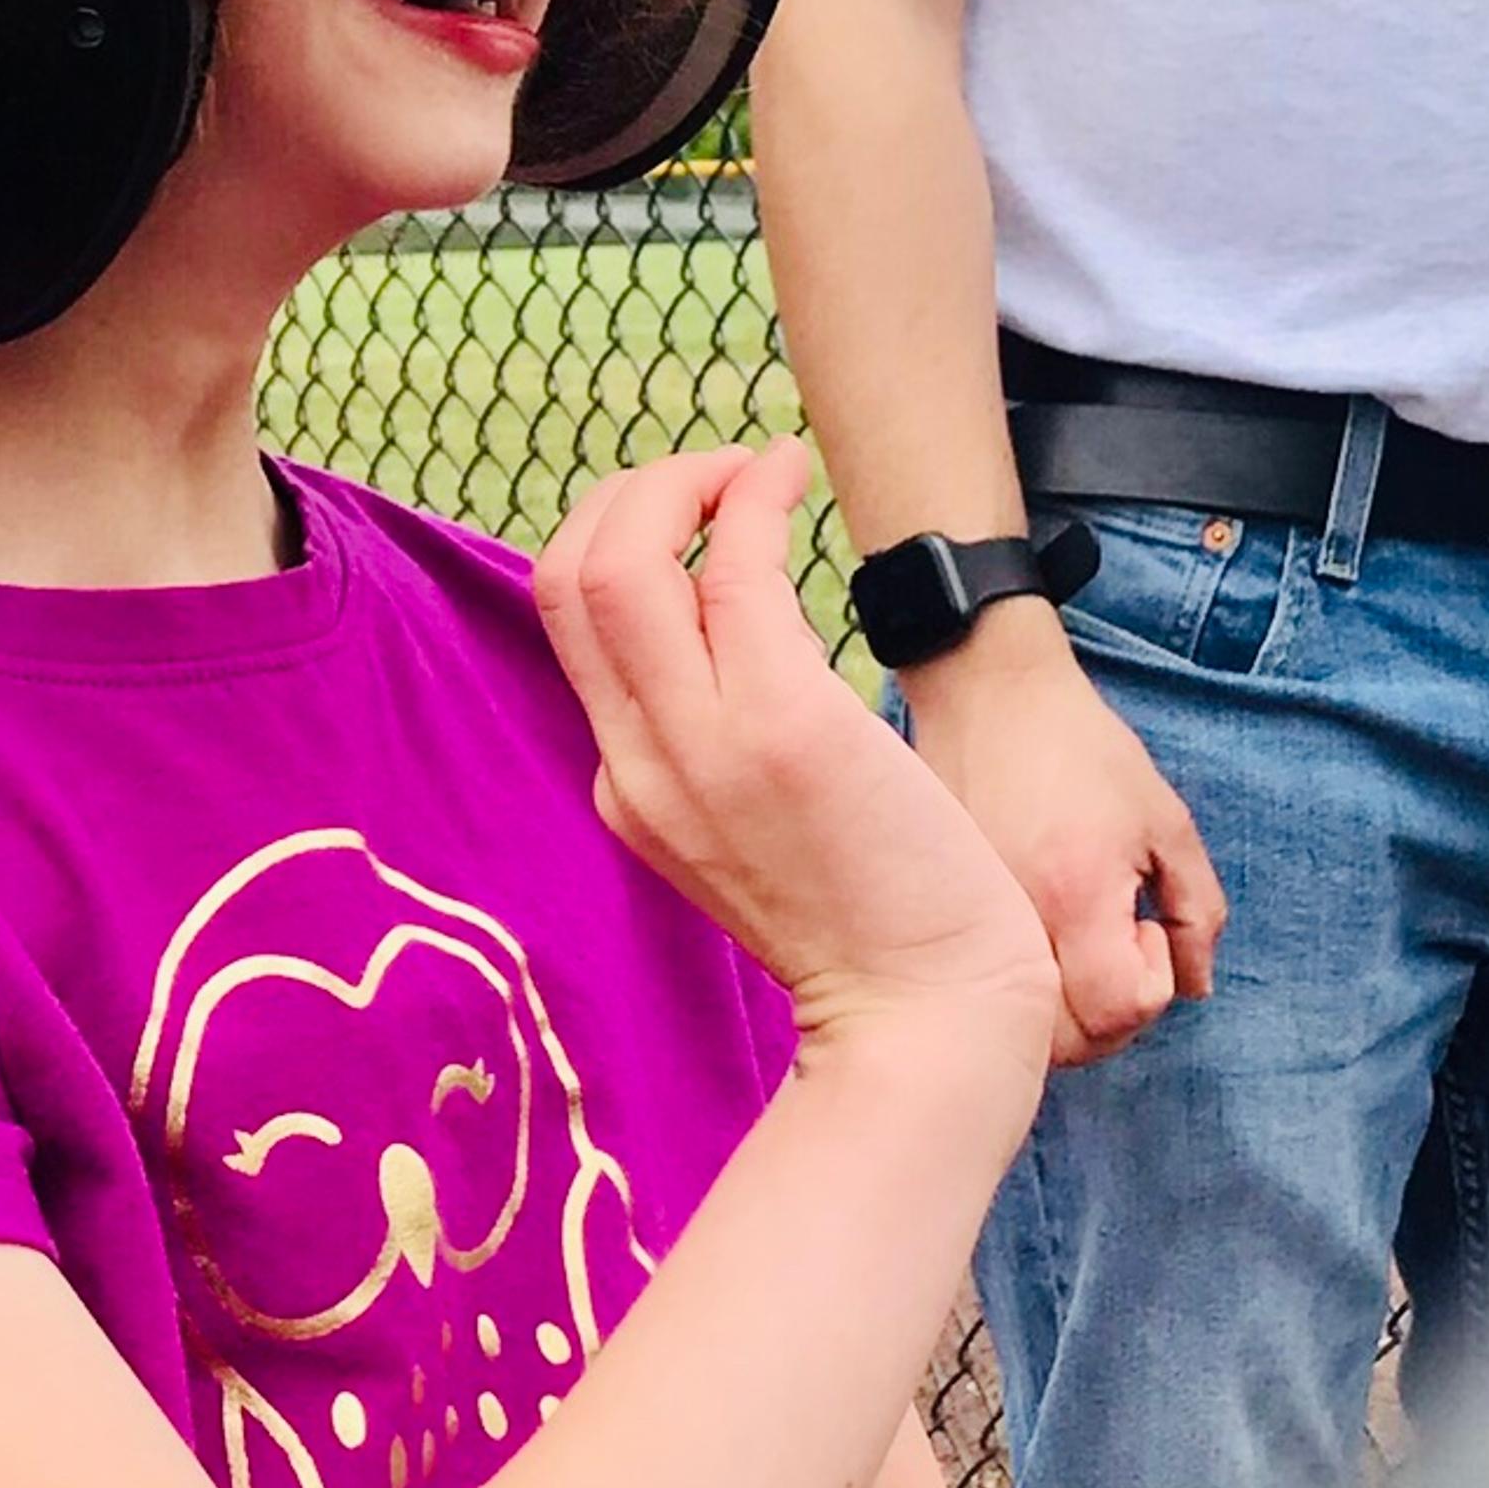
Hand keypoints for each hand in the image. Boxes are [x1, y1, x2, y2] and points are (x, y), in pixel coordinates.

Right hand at [534, 445, 1054, 1057]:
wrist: (923, 1017)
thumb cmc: (870, 923)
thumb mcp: (752, 837)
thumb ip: (718, 751)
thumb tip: (735, 638)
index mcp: (626, 789)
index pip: (570, 630)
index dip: (616, 542)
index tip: (693, 519)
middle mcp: (638, 764)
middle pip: (565, 579)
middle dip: (631, 493)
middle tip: (716, 479)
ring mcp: (699, 745)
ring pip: (616, 560)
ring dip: (683, 480)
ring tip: (755, 470)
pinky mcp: (781, 724)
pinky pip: (731, 566)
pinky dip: (751, 495)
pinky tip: (791, 476)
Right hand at [900, 608, 1222, 1063]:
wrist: (986, 696)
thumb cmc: (1084, 751)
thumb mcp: (1166, 821)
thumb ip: (1197, 911)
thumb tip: (1194, 988)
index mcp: (1077, 894)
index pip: (1117, 1009)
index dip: (1150, 988)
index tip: (1147, 928)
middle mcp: (1016, 920)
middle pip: (1063, 1044)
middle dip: (1107, 1023)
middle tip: (1120, 957)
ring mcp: (970, 922)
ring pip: (1016, 1027)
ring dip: (1061, 1016)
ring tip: (1079, 955)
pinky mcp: (943, 916)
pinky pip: (979, 986)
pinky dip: (1016, 988)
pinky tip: (1035, 942)